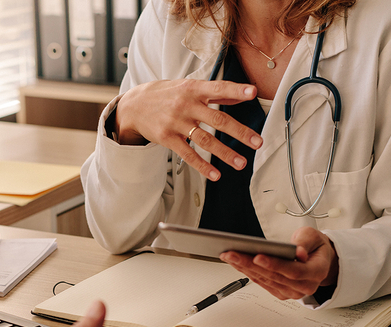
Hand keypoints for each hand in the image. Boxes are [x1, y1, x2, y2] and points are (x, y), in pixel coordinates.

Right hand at [114, 79, 262, 179]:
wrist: (133, 106)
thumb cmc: (166, 95)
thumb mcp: (188, 87)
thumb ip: (216, 92)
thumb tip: (242, 95)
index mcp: (193, 89)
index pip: (218, 88)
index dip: (236, 90)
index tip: (253, 92)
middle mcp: (186, 105)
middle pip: (217, 119)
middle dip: (239, 132)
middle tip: (257, 142)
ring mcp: (175, 122)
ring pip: (205, 140)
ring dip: (225, 153)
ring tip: (241, 163)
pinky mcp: (167, 138)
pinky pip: (188, 154)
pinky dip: (202, 166)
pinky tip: (215, 175)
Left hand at [220, 227, 338, 300]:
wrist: (317, 259)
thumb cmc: (314, 246)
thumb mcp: (313, 236)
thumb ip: (305, 242)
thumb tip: (298, 252)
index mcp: (317, 272)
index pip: (294, 271)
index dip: (274, 265)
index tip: (257, 256)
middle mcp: (305, 286)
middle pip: (274, 276)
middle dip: (250, 264)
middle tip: (232, 253)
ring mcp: (292, 292)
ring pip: (265, 280)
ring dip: (244, 268)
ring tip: (229, 255)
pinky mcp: (281, 293)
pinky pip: (262, 283)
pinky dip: (248, 272)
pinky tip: (236, 263)